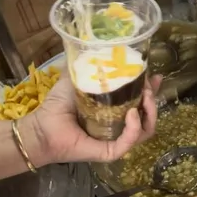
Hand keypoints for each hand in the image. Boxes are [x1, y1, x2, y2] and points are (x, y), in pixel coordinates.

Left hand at [26, 71, 160, 164]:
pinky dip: (135, 129)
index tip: (155, 76)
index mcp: (114, 111)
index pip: (139, 102)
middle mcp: (118, 126)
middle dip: (153, 99)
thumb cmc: (56, 106)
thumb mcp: (76, 79)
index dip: (150, 90)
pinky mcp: (110, 152)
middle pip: (147, 116)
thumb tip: (95, 45)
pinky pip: (129, 142)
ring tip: (146, 98)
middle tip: (149, 86)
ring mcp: (116, 140)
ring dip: (150, 113)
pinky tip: (132, 114)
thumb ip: (88, 66)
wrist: (41, 128)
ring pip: (145, 130)